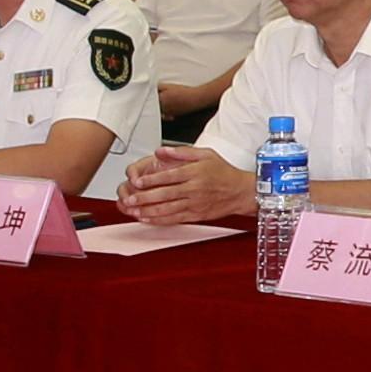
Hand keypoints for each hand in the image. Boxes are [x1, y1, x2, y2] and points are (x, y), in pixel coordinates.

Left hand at [124, 146, 254, 224]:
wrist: (241, 191)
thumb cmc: (223, 172)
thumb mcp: (205, 154)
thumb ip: (181, 152)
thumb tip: (161, 150)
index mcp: (194, 173)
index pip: (168, 176)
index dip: (150, 179)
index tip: (136, 181)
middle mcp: (194, 189)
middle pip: (165, 194)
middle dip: (144, 198)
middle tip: (129, 199)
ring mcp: (194, 204)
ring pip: (167, 209)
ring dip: (148, 211)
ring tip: (134, 211)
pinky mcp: (195, 215)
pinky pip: (175, 219)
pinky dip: (160, 221)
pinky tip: (148, 219)